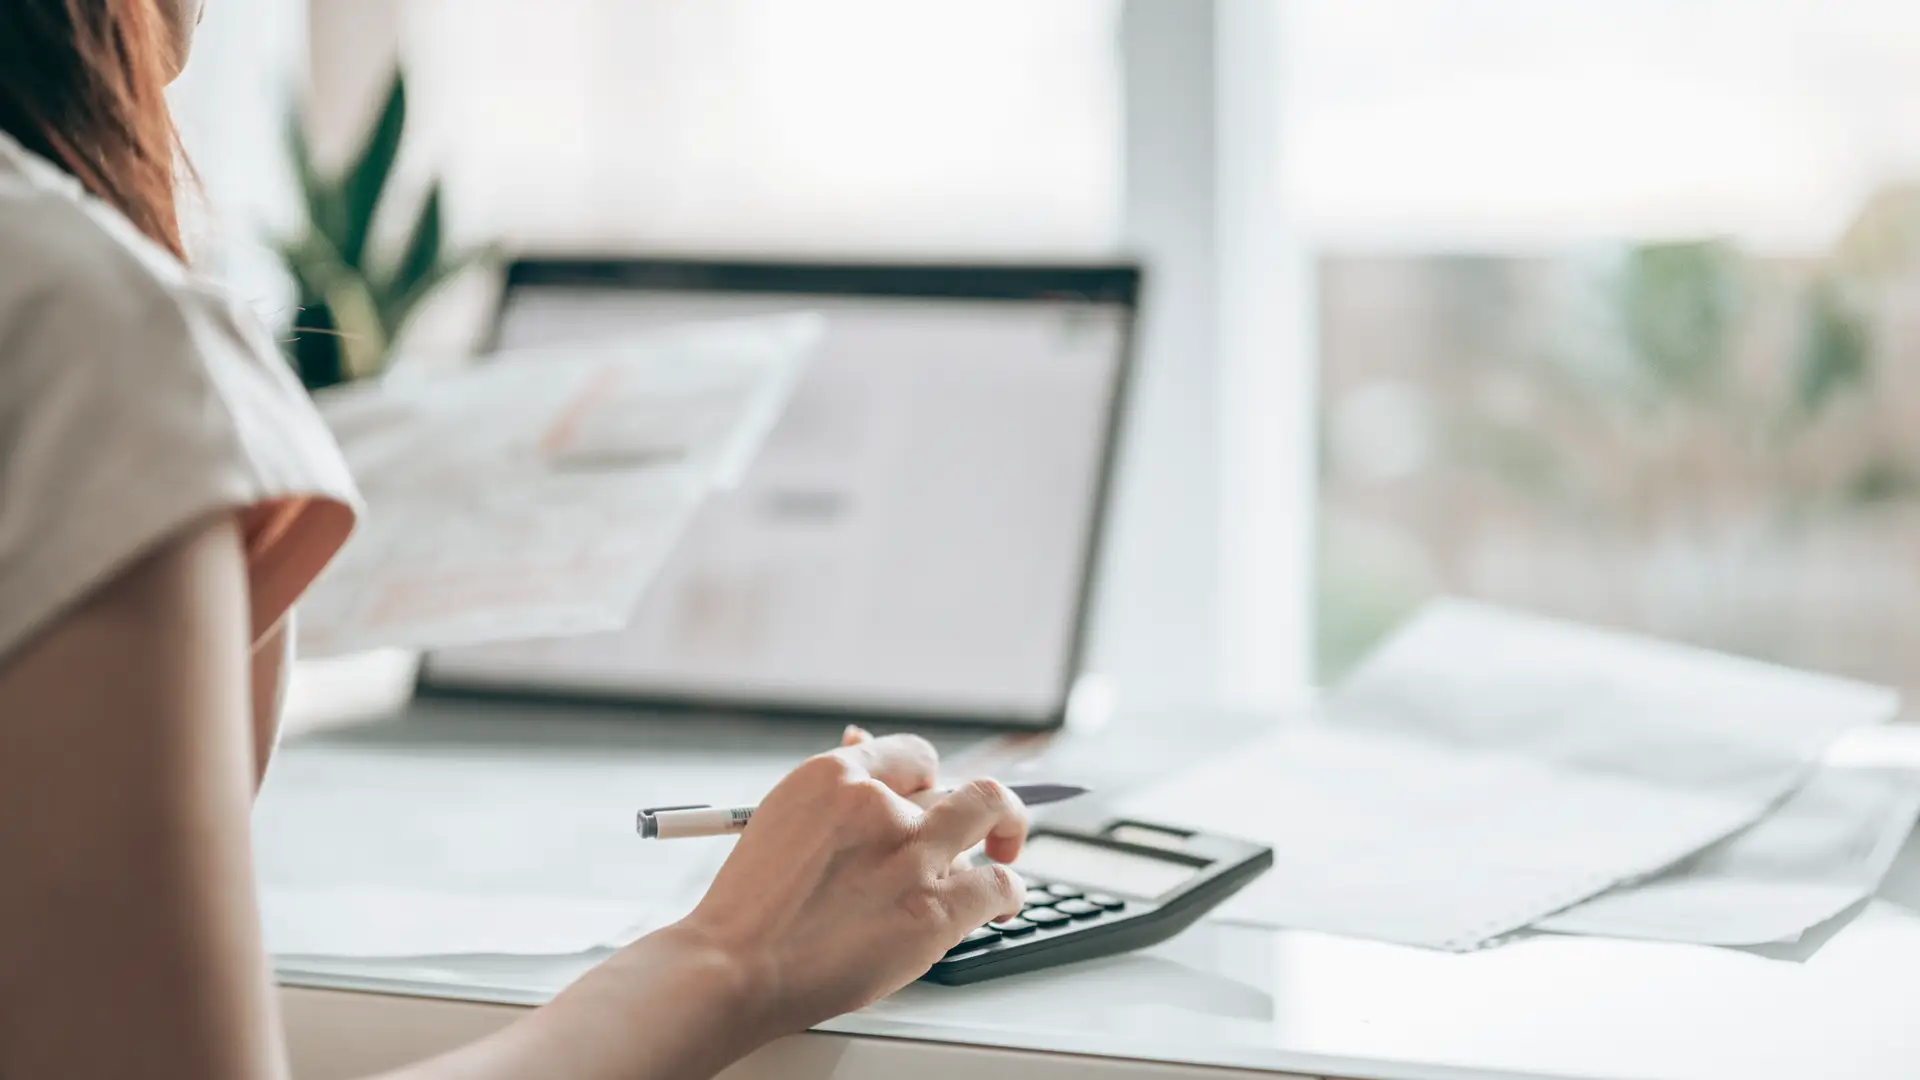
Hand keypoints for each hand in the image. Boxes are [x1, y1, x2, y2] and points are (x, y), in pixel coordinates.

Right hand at [675, 727, 1029, 1032]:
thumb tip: (862, 742)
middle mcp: (879, 806)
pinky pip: (1000, 883)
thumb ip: (834, 792)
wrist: (734, 967)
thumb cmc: (751, 905)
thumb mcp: (780, 820)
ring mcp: (911, 856)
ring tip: (996, 858)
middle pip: (957, 783)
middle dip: (975, 805)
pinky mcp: (934, 910)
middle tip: (984, 825)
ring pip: (989, 814)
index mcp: (834, 776)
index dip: (929, 780)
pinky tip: (1002, 904)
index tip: (935, 798)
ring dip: (998, 837)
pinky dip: (1009, 892)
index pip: (913, 756)